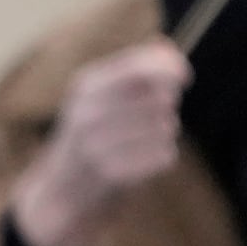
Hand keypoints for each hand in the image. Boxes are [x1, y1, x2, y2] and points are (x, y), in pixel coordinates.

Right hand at [5, 39, 187, 245]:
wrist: (62, 189)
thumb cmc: (94, 129)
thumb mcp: (102, 91)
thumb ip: (136, 66)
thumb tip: (171, 57)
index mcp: (85, 87)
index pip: (138, 68)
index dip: (169, 68)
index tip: (184, 77)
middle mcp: (87, 115)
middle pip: (159, 98)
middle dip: (167, 104)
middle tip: (152, 114)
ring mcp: (97, 147)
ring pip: (165, 126)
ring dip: (164, 132)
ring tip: (143, 138)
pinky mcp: (113, 175)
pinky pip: (164, 154)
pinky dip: (162, 156)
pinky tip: (143, 158)